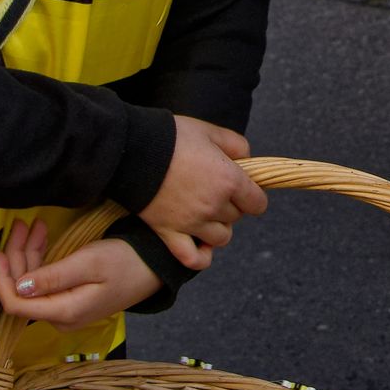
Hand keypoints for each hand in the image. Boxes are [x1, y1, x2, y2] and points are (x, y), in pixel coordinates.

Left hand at [0, 218, 166, 330]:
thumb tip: (19, 288)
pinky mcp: (70, 299)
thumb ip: (54, 276)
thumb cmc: (125, 261)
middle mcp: (60, 317)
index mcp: (64, 312)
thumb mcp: (90, 263)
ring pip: (32, 283)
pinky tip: (42, 236)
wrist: (155, 267)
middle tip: (23, 224)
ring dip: (28, 254)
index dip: (1, 280)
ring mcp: (65, 309)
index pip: (16, 305)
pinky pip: (45, 281)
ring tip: (32, 224)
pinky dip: (40, 258)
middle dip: (16, 257)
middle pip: (22, 291)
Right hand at [138, 117, 264, 269]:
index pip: (257, 203)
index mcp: (229, 180)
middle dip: (231, 206)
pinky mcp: (169, 233)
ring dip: (218, 228)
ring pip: (220, 238)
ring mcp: (192, 223)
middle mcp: (214, 206)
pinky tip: (201, 245)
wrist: (132, 150)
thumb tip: (247, 160)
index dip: (251, 195)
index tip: (241, 188)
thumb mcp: (211, 131)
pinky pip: (192, 258)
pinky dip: (201, 256)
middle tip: (214, 191)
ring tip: (206, 214)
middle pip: (236, 217)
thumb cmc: (172, 137)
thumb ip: (237, 145)